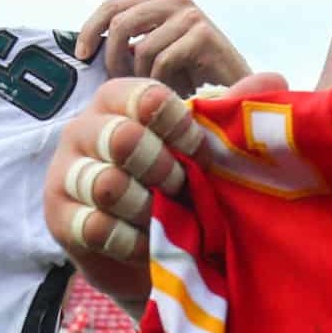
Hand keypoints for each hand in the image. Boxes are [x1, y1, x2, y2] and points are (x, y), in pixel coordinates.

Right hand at [45, 73, 289, 273]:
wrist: (151, 253)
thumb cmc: (181, 188)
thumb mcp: (210, 151)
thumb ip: (238, 112)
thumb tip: (273, 79)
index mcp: (118, 100)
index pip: (149, 97)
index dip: (182, 128)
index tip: (200, 153)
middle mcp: (83, 128)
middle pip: (126, 138)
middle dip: (165, 170)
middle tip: (179, 189)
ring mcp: (65, 173)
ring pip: (109, 185)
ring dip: (148, 208)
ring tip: (163, 218)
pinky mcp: (58, 218)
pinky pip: (96, 227)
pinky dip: (132, 241)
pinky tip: (147, 245)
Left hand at [75, 0, 248, 95]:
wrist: (236, 90)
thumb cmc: (190, 78)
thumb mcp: (153, 54)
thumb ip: (127, 44)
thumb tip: (84, 47)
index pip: (112, 6)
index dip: (90, 30)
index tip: (81, 56)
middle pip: (120, 23)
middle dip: (113, 60)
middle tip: (119, 85)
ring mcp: (191, 15)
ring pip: (142, 49)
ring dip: (143, 78)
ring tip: (157, 92)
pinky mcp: (204, 33)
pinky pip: (163, 61)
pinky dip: (163, 83)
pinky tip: (176, 92)